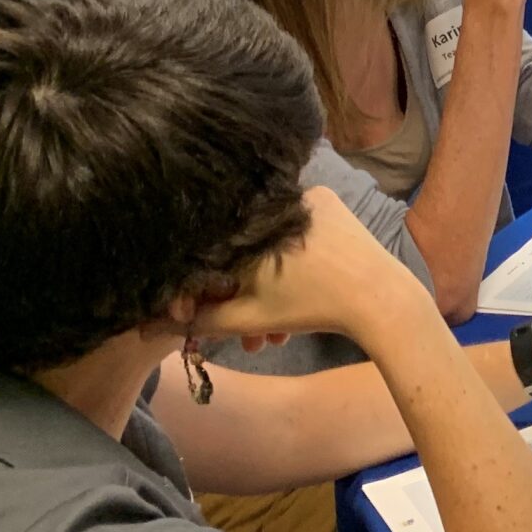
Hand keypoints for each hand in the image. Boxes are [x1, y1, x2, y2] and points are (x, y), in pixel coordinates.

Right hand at [187, 187, 430, 348]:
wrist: (381, 298)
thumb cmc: (312, 308)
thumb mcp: (247, 318)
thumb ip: (198, 320)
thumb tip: (150, 326)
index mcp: (244, 225)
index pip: (204, 255)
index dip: (196, 289)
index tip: (197, 316)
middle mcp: (268, 200)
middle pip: (236, 251)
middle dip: (237, 298)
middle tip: (248, 335)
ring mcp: (300, 195)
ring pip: (264, 244)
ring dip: (264, 287)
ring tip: (275, 333)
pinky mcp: (325, 200)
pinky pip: (289, 228)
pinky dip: (285, 259)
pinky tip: (296, 292)